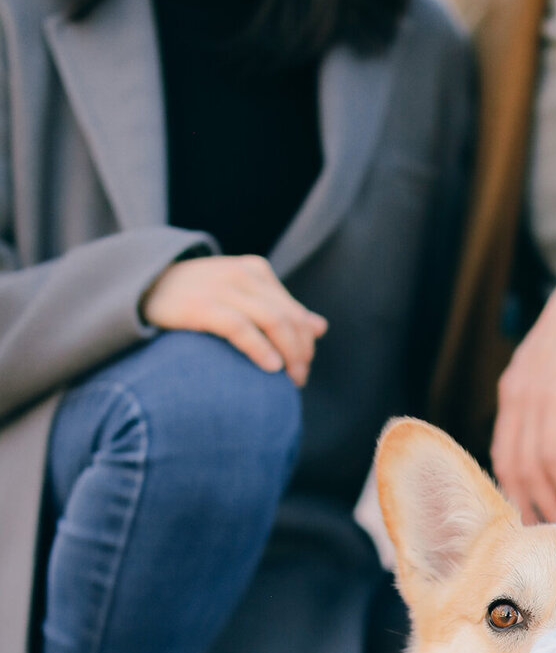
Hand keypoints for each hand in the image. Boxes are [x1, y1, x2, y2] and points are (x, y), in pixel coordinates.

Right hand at [142, 255, 327, 386]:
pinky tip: (271, 367)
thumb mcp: (239, 298)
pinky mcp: (200, 305)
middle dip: (301, 352)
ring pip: (274, 321)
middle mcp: (242, 275)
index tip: (303, 370)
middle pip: (289, 318)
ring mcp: (221, 287)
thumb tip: (320, 327)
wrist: (138, 288)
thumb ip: (278, 309)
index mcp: (254, 271)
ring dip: (289, 354)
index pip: (295, 311)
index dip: (305, 344)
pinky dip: (261, 348)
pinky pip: (241, 328)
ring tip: (289, 380)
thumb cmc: (192, 299)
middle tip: (298, 381)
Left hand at [491, 247, 555, 522]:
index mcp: (512, 392)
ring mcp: (532, 397)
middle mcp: (515, 397)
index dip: (514, 489)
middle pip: (510, 466)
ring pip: (529, 465)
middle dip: (526, 504)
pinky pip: (552, 451)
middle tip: (544, 533)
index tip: (530, 516)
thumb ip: (551, 398)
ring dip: (546, 499)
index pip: (501, 454)